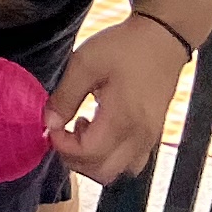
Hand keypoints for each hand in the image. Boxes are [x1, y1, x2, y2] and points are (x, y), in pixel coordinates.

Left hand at [47, 15, 192, 185]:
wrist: (163, 39)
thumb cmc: (124, 47)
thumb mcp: (85, 63)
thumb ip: (65, 97)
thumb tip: (49, 124)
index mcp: (123, 119)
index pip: (88, 154)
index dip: (62, 146)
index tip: (51, 126)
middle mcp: (141, 136)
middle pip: (103, 172)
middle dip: (74, 157)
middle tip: (62, 131)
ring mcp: (150, 137)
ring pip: (118, 171)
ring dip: (92, 159)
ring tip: (82, 127)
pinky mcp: (153, 133)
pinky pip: (130, 161)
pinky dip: (110, 155)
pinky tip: (99, 128)